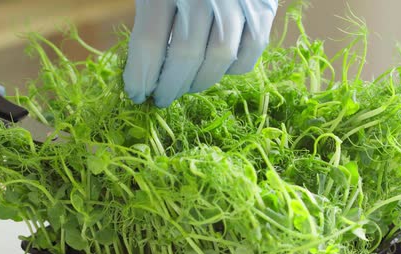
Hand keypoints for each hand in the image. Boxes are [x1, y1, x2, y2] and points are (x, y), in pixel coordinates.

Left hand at [123, 0, 277, 107]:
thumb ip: (149, 15)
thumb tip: (143, 64)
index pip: (148, 46)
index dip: (140, 78)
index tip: (136, 93)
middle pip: (185, 58)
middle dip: (169, 87)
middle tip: (160, 98)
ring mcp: (237, 2)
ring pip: (220, 59)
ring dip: (199, 82)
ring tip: (186, 86)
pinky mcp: (263, 9)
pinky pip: (251, 51)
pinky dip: (234, 68)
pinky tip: (218, 68)